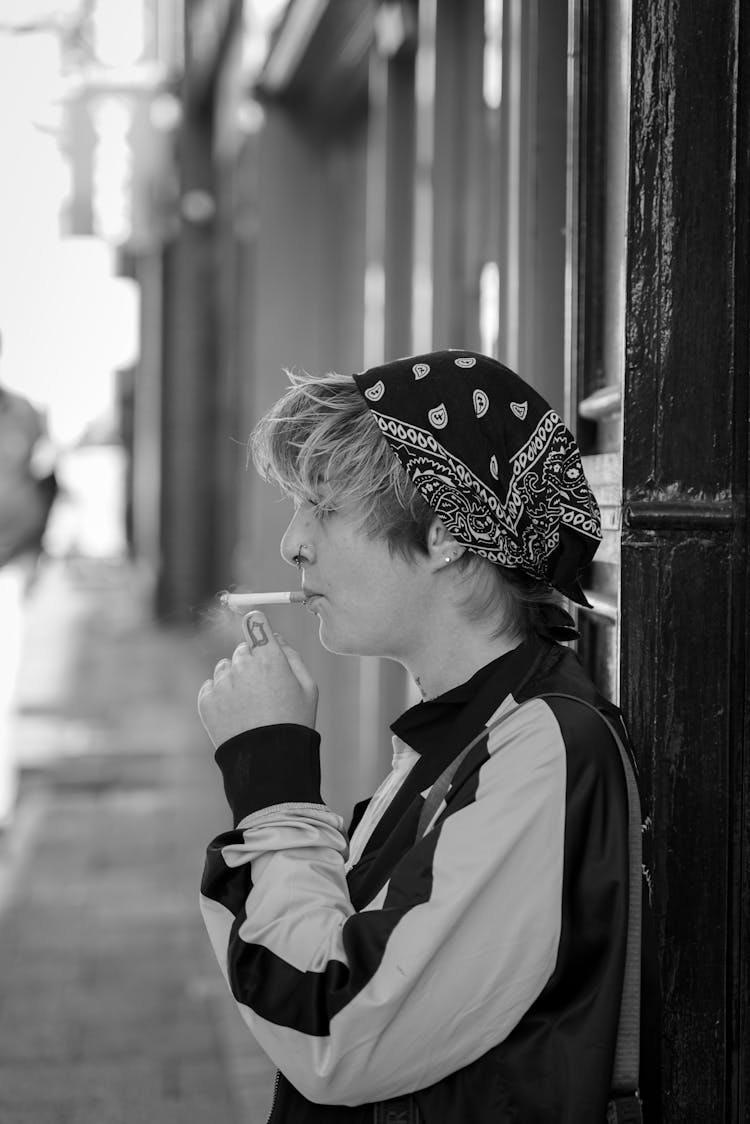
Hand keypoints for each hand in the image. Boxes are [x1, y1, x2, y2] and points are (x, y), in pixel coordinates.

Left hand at [197, 611, 318, 748]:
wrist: (267, 761)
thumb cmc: (294, 722)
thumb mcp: (308, 688)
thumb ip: (293, 656)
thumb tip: (276, 638)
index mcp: (269, 659)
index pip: (255, 623)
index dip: (257, 625)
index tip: (257, 627)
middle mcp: (242, 666)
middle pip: (242, 649)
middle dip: (252, 661)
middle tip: (264, 687)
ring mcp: (222, 684)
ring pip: (225, 667)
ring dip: (234, 677)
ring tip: (249, 704)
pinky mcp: (206, 701)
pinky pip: (211, 686)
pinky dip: (220, 695)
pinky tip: (235, 712)